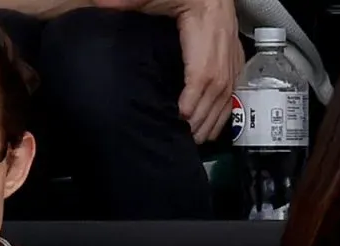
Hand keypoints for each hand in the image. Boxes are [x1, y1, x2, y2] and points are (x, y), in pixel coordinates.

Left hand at [94, 0, 243, 142]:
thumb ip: (129, 1)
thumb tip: (104, 6)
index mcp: (204, 22)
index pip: (203, 70)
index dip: (194, 98)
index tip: (181, 118)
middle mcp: (222, 37)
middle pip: (217, 86)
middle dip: (204, 117)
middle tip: (187, 138)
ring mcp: (231, 45)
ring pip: (229, 88)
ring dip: (215, 116)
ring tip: (199, 138)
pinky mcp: (234, 49)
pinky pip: (235, 83)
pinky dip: (226, 106)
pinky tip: (216, 121)